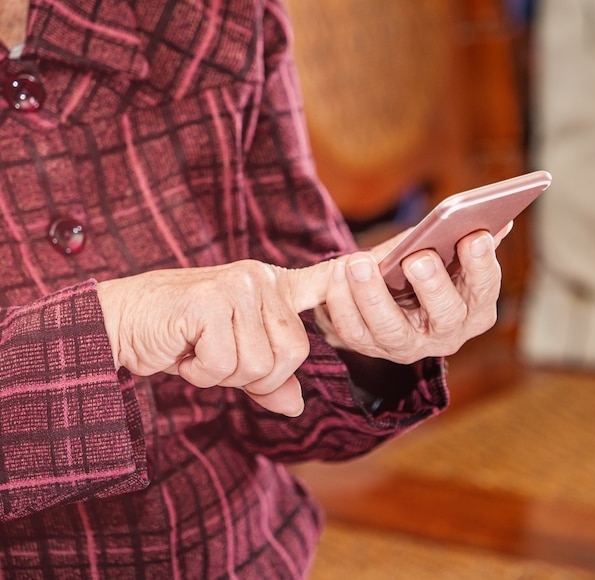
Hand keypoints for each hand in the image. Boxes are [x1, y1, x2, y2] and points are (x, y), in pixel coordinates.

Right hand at [97, 260, 331, 416]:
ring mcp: (237, 287)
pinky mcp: (211, 300)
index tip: (370, 263)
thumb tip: (297, 407)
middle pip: (293, 354)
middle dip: (255, 376)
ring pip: (259, 365)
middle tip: (217, 359)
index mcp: (272, 287)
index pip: (321, 281)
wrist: (121, 321)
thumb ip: (267, 377)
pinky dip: (200, 373)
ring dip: (223, 375)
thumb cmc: (181, 337)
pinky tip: (183, 350)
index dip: (347, 279)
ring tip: (198, 351)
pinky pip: (224, 365)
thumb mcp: (232, 360)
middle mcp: (260, 280)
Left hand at [313, 224, 510, 362]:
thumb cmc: (420, 268)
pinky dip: (342, 301)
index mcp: (474, 307)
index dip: (482, 265)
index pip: (485, 289)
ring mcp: (407, 345)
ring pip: (391, 328)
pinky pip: (353, 330)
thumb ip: (464, 238)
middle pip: (445, 315)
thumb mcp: (445, 255)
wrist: (382, 298)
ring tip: (359, 262)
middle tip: (417, 258)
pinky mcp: (369, 347)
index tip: (475, 235)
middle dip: (432, 285)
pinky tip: (336, 271)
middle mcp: (446, 333)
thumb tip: (493, 219)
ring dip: (373, 294)